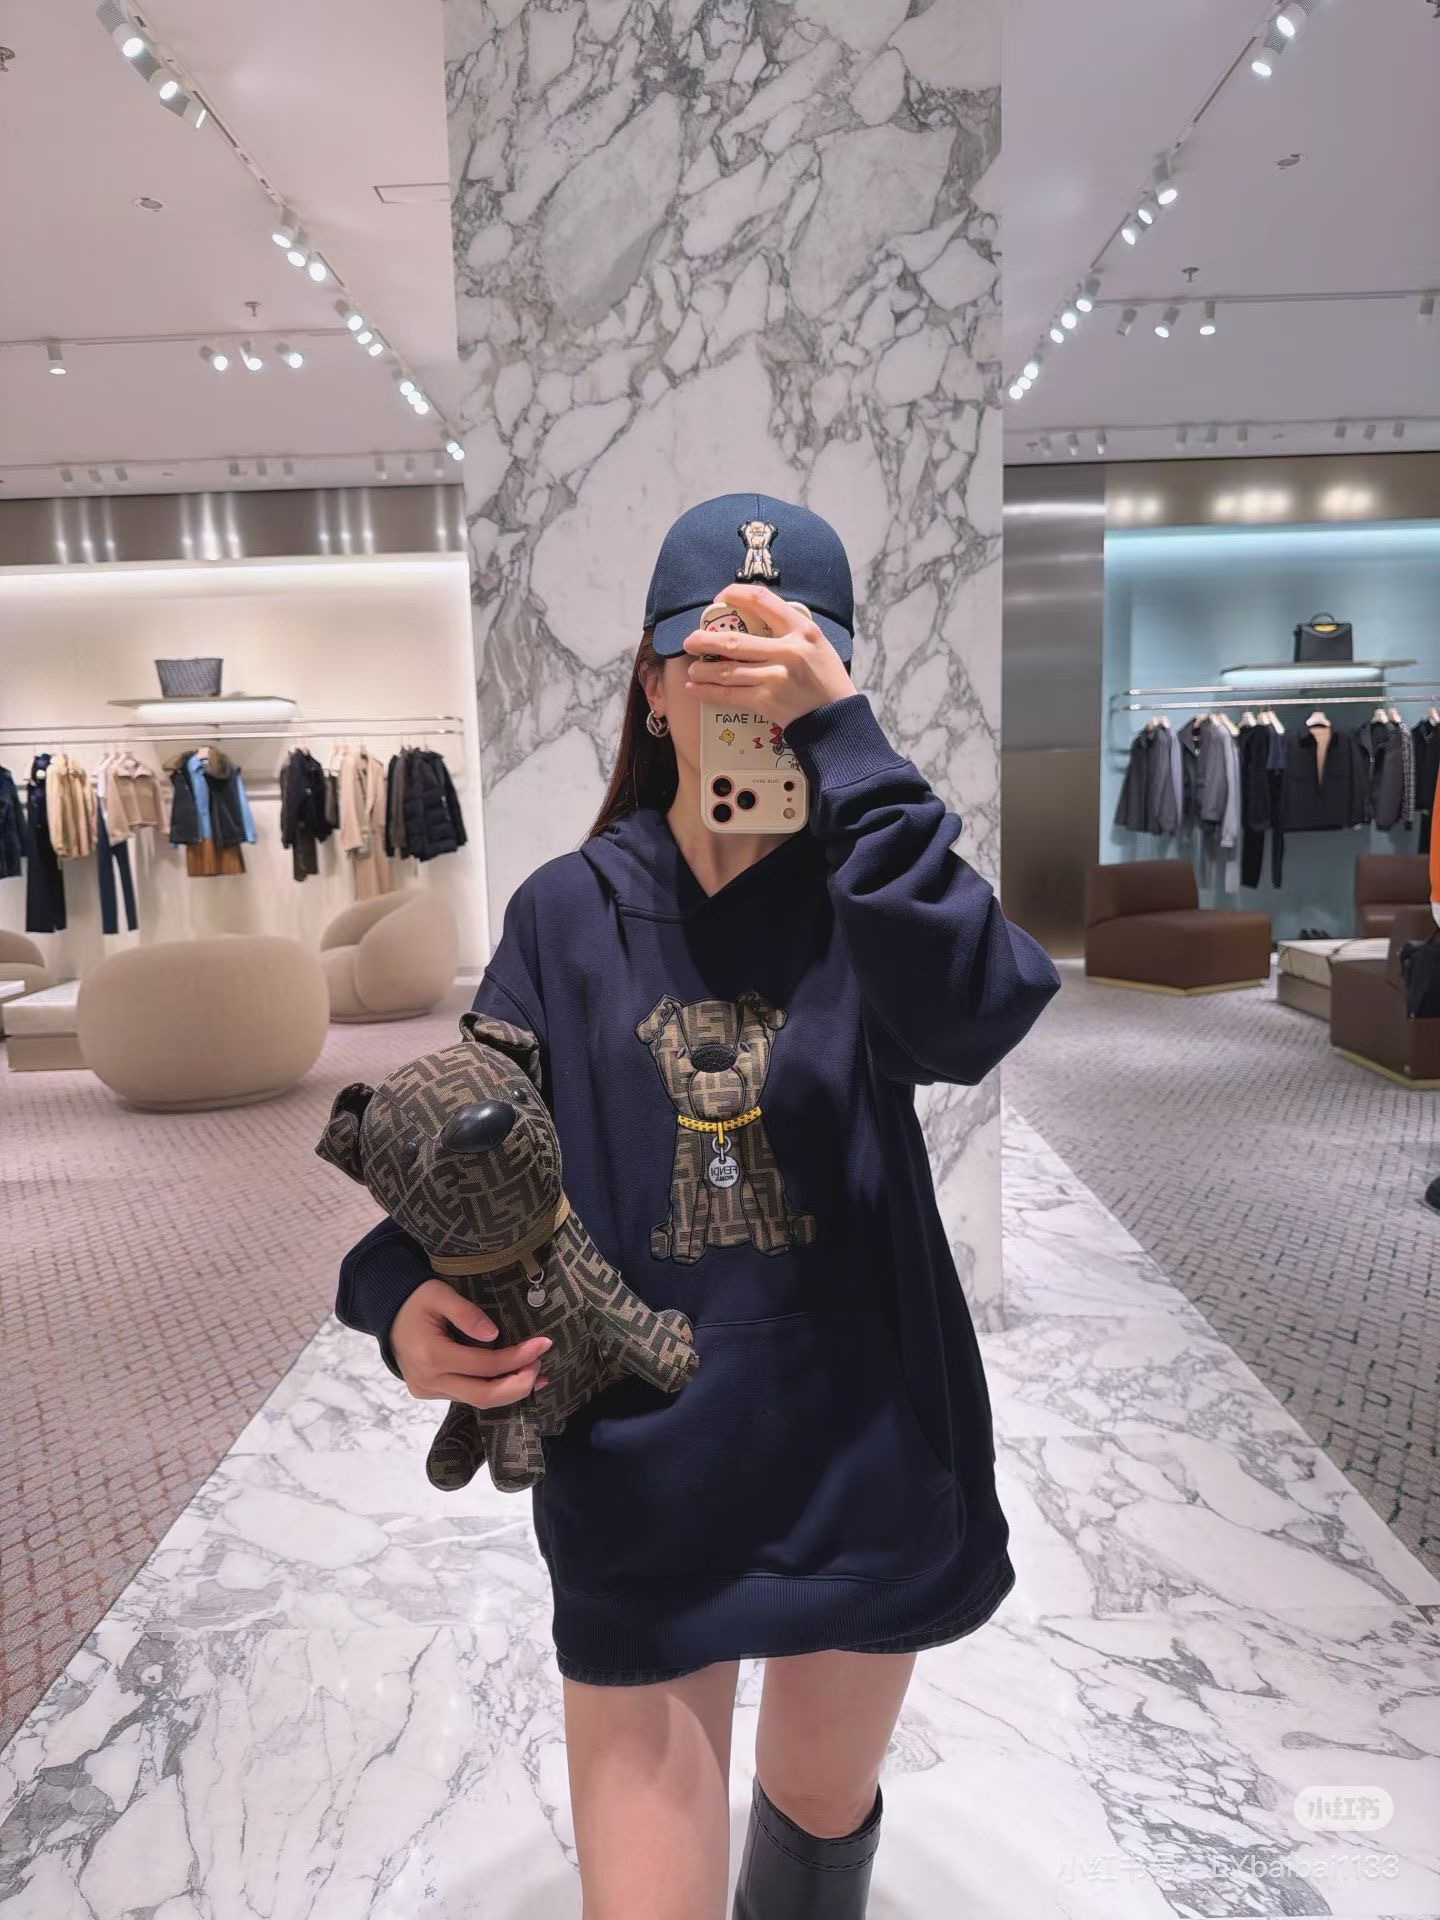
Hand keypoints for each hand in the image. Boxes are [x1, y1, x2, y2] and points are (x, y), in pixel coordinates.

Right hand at [391, 1279, 552, 1405]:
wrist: (387, 1312)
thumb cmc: (415, 1299)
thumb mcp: (440, 1294)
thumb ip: (466, 1313)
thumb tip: (495, 1335)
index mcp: (431, 1355)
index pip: (485, 1365)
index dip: (518, 1357)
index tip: (543, 1344)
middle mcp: (429, 1380)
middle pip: (484, 1396)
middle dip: (519, 1385)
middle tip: (541, 1367)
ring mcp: (427, 1391)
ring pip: (476, 1401)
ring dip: (508, 1390)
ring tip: (534, 1374)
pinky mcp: (430, 1393)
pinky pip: (466, 1397)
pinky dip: (491, 1389)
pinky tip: (510, 1379)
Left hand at [680, 581, 853, 731]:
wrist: (838, 719)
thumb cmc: (828, 681)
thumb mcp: (817, 645)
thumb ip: (790, 631)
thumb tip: (755, 622)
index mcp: (802, 629)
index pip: (762, 600)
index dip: (736, 595)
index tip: (721, 598)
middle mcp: (788, 650)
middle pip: (736, 640)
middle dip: (705, 640)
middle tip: (690, 641)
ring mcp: (776, 677)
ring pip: (728, 670)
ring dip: (704, 670)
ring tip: (692, 670)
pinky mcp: (767, 701)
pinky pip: (730, 695)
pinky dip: (709, 692)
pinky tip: (696, 689)